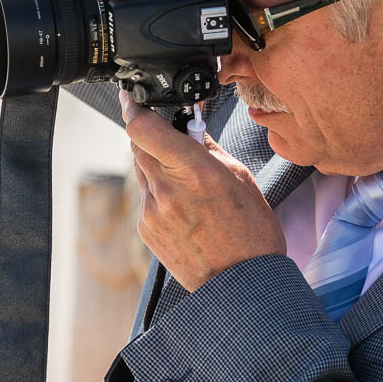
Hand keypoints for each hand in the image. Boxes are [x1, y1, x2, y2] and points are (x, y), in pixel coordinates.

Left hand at [125, 102, 282, 291]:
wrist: (242, 283)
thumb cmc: (250, 230)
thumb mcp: (239, 176)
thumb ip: (207, 146)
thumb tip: (189, 124)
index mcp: (194, 170)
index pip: (144, 127)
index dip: (134, 108)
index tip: (132, 99)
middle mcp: (166, 189)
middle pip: (137, 144)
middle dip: (152, 137)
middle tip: (174, 142)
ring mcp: (151, 212)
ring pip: (142, 171)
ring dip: (157, 166)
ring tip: (188, 184)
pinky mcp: (145, 230)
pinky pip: (146, 198)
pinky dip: (160, 194)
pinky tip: (185, 209)